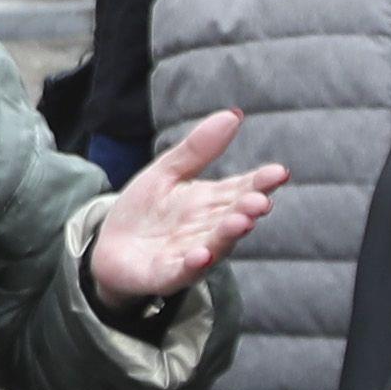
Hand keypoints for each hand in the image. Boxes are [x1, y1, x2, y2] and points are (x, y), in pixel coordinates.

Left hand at [90, 109, 282, 308]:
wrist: (110, 249)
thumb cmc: (145, 210)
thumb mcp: (167, 172)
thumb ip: (198, 149)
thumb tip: (233, 114)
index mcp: (212, 202)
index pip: (242, 189)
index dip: (260, 182)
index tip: (279, 172)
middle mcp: (208, 229)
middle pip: (233, 217)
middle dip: (248, 210)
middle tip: (261, 201)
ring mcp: (191, 253)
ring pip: (215, 245)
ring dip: (228, 236)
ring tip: (241, 222)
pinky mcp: (167, 274)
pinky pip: (183, 271)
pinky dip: (194, 264)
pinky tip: (201, 255)